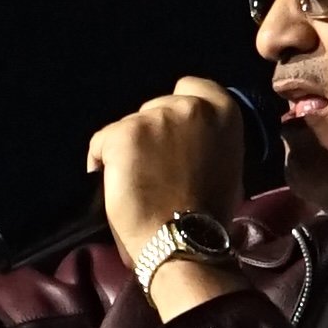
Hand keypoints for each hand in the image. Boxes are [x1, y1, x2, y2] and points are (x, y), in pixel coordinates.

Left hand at [86, 75, 247, 276]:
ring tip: (134, 183)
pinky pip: (101, 142)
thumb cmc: (209, 216)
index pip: (193, 86)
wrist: (184, 242)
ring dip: (127, 149)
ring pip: (128, 125)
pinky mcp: (124, 134)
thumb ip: (210, 142)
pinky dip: (101, 161)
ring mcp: (155, 118)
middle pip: (155, 106)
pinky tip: (112, 185)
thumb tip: (192, 142)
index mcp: (224, 112)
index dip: (177, 107)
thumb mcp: (227, 166)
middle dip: (150, 132)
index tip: (171, 134)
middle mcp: (190, 107)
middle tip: (152, 168)